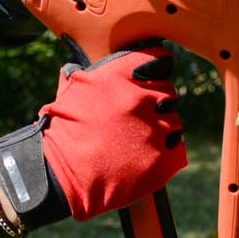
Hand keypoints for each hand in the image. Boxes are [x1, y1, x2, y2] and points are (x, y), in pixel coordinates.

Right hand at [0, 44, 184, 231]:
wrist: (61, 177)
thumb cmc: (62, 132)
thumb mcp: (70, 91)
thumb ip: (87, 74)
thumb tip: (83, 66)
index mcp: (121, 75)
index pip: (159, 60)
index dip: (154, 70)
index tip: (149, 79)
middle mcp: (142, 98)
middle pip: (167, 92)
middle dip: (155, 102)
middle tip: (136, 117)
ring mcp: (155, 129)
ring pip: (173, 122)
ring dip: (160, 129)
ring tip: (136, 141)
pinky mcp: (164, 160)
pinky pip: (177, 149)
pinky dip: (165, 154)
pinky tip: (144, 157)